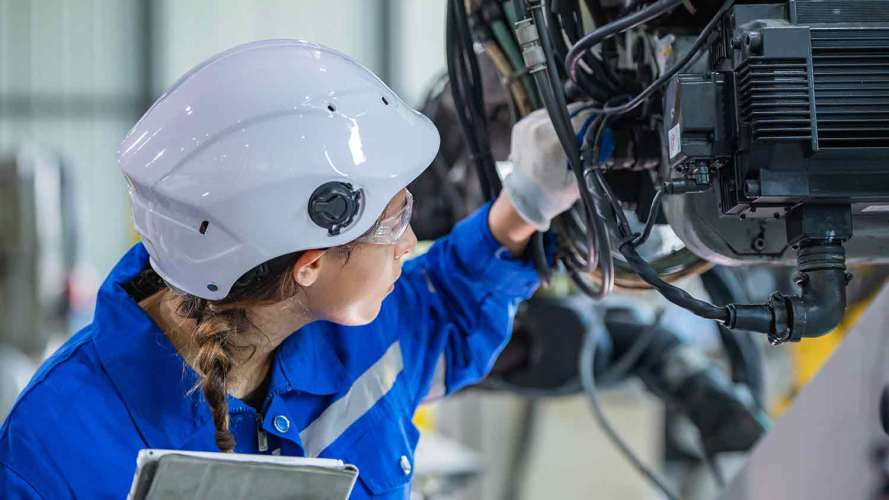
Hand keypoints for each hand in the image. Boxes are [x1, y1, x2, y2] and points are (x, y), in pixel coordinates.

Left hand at [503, 104, 591, 230]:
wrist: (523, 199)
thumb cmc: (549, 195)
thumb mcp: (578, 182)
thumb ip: (592, 158)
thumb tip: (605, 138)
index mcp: (552, 144)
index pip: (582, 117)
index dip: (596, 119)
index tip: (603, 123)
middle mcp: (537, 131)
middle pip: (570, 111)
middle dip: (583, 119)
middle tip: (589, 132)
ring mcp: (527, 127)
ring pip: (557, 110)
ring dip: (568, 119)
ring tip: (572, 136)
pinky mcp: (521, 126)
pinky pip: (544, 115)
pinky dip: (553, 122)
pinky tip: (557, 135)